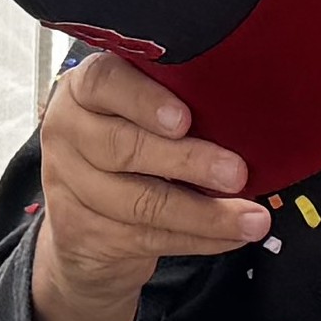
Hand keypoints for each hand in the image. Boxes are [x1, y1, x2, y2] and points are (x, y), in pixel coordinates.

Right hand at [31, 52, 270, 320]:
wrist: (85, 222)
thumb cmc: (133, 147)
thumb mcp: (144, 114)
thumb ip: (178, 100)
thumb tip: (253, 108)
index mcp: (84, 89)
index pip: (103, 82)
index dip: (144, 101)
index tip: (185, 118)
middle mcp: (66, 131)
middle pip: (122, 147)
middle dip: (188, 161)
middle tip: (238, 172)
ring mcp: (67, 185)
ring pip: (139, 202)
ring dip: (205, 214)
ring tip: (254, 219)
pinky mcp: (80, 233)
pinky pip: (147, 238)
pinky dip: (198, 239)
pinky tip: (232, 236)